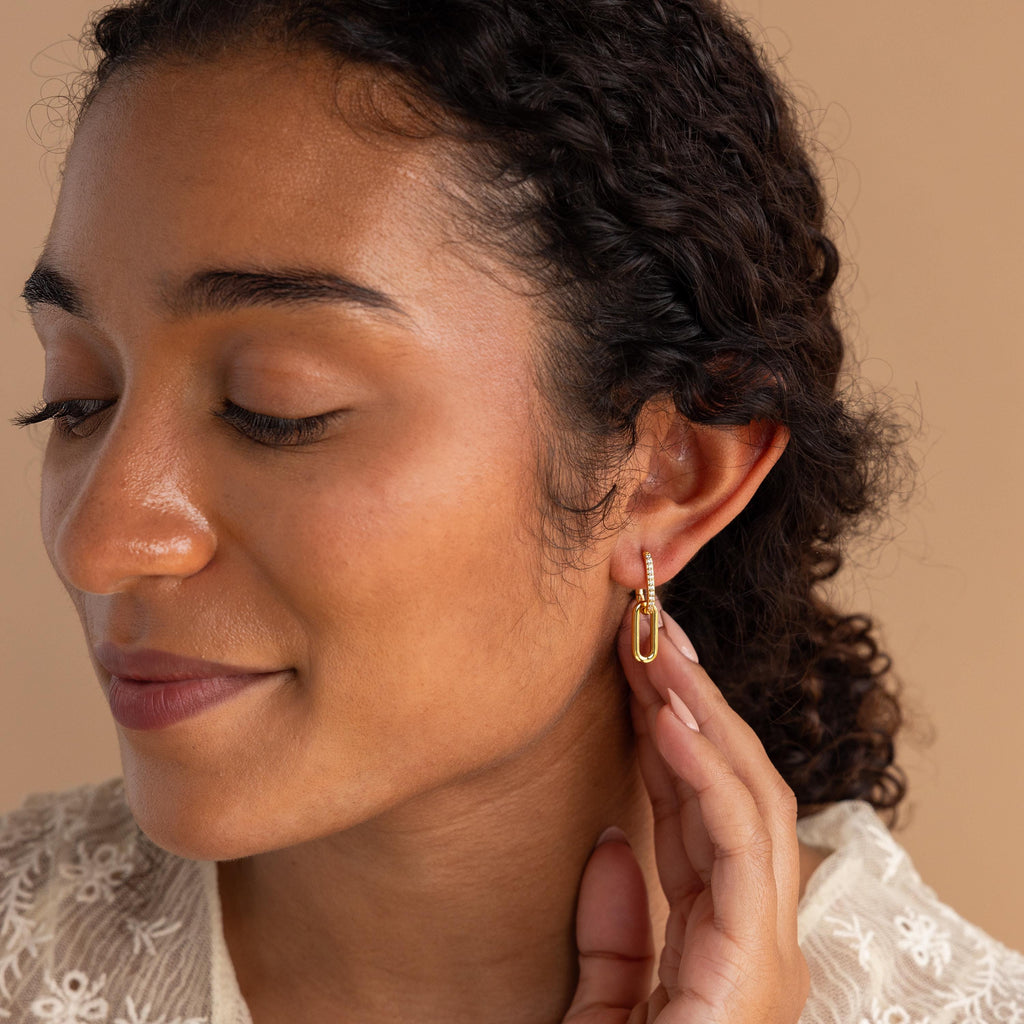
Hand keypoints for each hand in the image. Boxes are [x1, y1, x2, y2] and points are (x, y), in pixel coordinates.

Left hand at [563, 605, 808, 1023]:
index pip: (702, 812)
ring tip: (659, 646)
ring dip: (702, 714)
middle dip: (692, 701)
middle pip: (733, 789)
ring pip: (748, 799)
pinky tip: (670, 714)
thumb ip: (615, 928)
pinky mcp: (754, 969)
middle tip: (649, 626)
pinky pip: (739, 846)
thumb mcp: (603, 1004)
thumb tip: (610, 839)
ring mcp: (764, 952)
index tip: (636, 666)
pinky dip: (707, 772)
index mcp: (721, 940)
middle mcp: (755, 938)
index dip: (672, 732)